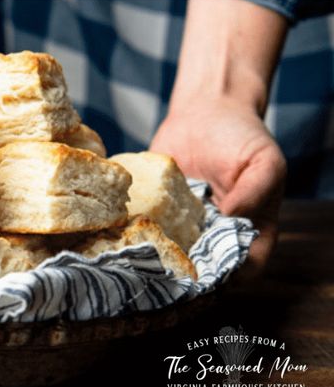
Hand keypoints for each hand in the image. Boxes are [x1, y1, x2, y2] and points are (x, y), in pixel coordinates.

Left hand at [151, 97, 285, 273]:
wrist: (207, 107)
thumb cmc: (243, 136)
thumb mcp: (265, 161)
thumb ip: (255, 192)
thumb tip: (231, 217)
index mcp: (250, 231)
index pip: (244, 270)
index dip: (228, 279)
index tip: (206, 278)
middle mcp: (216, 233)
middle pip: (205, 268)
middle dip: (188, 276)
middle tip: (166, 275)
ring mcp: (186, 223)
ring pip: (173, 254)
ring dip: (158, 259)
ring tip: (141, 257)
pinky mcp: (159, 207)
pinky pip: (148, 225)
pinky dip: (136, 230)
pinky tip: (122, 231)